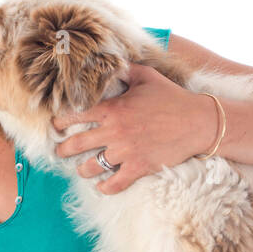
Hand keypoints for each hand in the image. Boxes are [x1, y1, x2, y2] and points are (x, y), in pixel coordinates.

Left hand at [51, 63, 218, 193]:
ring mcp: (126, 151)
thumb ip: (124, 71)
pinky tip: (102, 186)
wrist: (197, 122)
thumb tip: (110, 64)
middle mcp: (115, 131)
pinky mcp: (139, 167)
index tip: (54, 125)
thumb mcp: (147, 77)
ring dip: (82, 170)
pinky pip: (114, 184)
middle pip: (77, 143)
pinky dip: (105, 187)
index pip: (76, 114)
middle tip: (59, 151)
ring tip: (80, 170)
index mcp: (114, 108)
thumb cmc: (172, 98)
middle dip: (63, 148)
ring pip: (92, 167)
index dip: (60, 120)